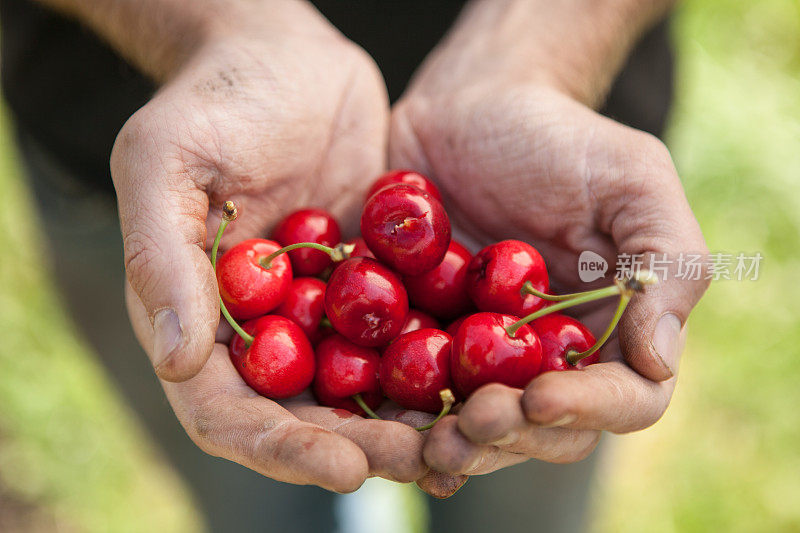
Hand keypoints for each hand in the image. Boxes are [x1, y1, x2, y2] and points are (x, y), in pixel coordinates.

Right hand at [114, 4, 430, 492]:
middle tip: (422, 460)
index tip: (343, 467)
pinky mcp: (371, 285)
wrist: (288, 56)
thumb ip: (161, 258)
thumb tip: (177, 361)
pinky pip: (403, 335)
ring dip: (408, 421)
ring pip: (361, 387)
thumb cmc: (213, 100)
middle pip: (304, 416)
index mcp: (197, 320)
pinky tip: (486, 382)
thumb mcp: (165, 161)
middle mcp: (260, 330)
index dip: (280, 448)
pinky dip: (438, 364)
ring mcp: (319, 312)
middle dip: (360, 446)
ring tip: (464, 438)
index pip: (227, 412)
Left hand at [390, 72, 707, 481]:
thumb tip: (660, 358)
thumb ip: (667, 261)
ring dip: (454, 444)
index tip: (539, 394)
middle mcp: (550, 356)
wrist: (465, 112)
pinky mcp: (423, 342)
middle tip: (472, 422)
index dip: (588, 409)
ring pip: (477, 427)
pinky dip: (401, 417)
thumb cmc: (557, 139)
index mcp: (613, 329)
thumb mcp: (630, 178)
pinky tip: (380, 424)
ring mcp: (483, 356)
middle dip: (511, 436)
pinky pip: (413, 393)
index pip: (624, 396)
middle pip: (544, 430)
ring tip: (424, 441)